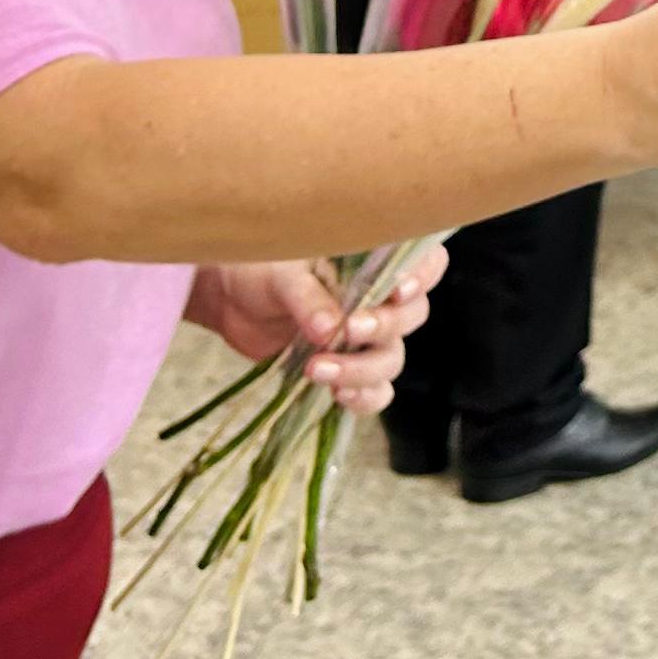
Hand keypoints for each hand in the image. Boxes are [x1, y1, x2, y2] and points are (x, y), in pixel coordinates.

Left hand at [184, 248, 441, 418]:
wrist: (231, 300)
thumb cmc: (262, 270)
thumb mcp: (281, 274)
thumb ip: (307, 295)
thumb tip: (327, 328)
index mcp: (375, 261)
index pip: (426, 264)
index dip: (423, 278)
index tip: (396, 291)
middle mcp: (380, 300)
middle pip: (412, 317)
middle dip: (383, 327)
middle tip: (347, 330)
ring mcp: (367, 339)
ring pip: (391, 359)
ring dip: (361, 369)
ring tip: (317, 369)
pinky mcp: (348, 371)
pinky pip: (376, 392)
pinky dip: (363, 397)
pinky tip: (338, 394)